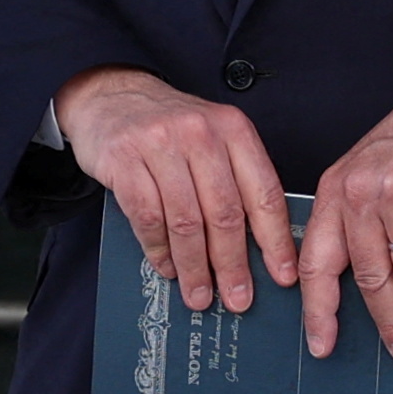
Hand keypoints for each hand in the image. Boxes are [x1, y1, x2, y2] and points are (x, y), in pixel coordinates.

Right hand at [57, 67, 295, 314]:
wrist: (111, 95)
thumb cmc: (169, 126)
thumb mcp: (212, 138)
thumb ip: (234, 180)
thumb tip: (258, 247)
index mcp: (233, 129)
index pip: (263, 192)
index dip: (275, 240)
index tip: (282, 275)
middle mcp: (201, 132)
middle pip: (225, 212)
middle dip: (233, 264)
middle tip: (238, 298)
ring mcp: (160, 143)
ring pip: (186, 220)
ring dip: (195, 267)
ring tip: (200, 295)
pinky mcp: (124, 158)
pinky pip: (148, 216)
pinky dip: (159, 250)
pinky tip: (167, 267)